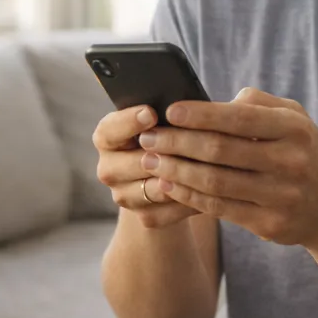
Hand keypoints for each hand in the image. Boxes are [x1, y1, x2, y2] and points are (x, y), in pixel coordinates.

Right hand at [93, 105, 202, 229]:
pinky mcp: (144, 216)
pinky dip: (188, 202)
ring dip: (179, 180)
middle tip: (184, 143)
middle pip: (132, 163)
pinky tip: (209, 191)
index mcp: (107, 136)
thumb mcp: (163, 118)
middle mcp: (109, 168)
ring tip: (205, 167)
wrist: (171, 171)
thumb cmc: (169, 131)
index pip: (110, 129)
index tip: (151, 113)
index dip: (129, 121)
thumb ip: (166, 111)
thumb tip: (180, 101)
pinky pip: (168, 212)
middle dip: (161, 154)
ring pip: (153, 189)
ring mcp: (124, 195)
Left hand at [138, 88, 317, 246]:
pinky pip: (219, 208)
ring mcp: (281, 196)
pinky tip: (168, 185)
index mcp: (293, 129)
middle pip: (220, 151)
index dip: (200, 114)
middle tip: (147, 138)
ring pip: (215, 182)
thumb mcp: (294, 118)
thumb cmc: (303, 152)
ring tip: (149, 161)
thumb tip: (212, 102)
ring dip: (176, 171)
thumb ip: (257, 103)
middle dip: (177, 143)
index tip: (169, 111)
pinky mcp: (269, 224)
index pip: (239, 118)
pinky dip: (189, 195)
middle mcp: (290, 162)